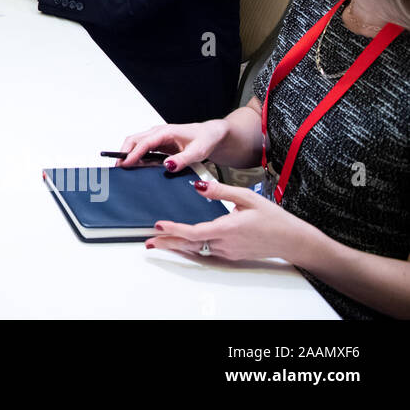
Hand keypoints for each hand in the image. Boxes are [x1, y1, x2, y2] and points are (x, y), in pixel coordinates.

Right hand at [118, 119, 228, 171]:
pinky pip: (142, 148)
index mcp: (166, 132)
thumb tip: (167, 166)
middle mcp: (158, 132)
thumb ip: (182, 160)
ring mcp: (157, 137)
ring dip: (128, 154)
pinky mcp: (158, 143)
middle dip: (124, 152)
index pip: (144, 142)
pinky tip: (136, 166)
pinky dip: (136, 156)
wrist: (211, 135)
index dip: (133, 154)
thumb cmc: (205, 139)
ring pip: (136, 143)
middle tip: (119, 168)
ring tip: (124, 169)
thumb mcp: (198, 152)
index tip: (126, 164)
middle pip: (134, 140)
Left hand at [147, 180, 318, 262]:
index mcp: (227, 228)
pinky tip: (182, 244)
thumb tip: (198, 186)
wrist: (292, 240)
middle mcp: (225, 243)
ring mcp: (228, 251)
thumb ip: (220, 191)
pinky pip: (206, 251)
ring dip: (177, 246)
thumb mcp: (247, 197)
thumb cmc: (274, 218)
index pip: (194, 232)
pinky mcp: (231, 254)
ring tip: (158, 242)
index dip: (175, 230)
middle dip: (168, 243)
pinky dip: (191, 247)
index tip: (159, 225)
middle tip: (148, 242)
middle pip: (190, 245)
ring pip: (196, 249)